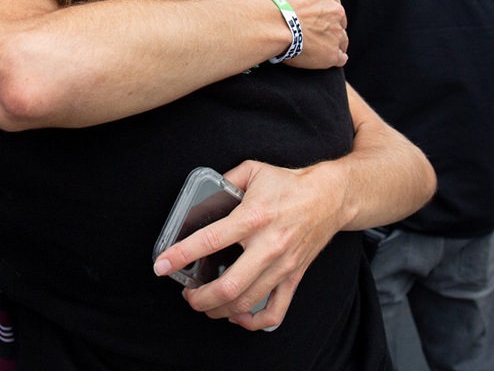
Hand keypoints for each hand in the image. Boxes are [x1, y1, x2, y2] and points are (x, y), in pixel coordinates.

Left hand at [152, 159, 348, 331]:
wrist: (331, 196)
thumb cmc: (290, 183)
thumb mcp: (253, 170)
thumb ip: (225, 180)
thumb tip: (202, 193)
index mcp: (253, 217)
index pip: (210, 241)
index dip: (181, 255)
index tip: (162, 265)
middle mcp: (268, 246)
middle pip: (229, 285)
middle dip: (200, 297)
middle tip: (186, 294)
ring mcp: (283, 266)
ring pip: (247, 302)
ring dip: (219, 310)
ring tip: (204, 304)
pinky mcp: (294, 277)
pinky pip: (275, 311)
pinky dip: (253, 322)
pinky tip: (237, 316)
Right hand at [259, 0, 348, 67]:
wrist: (269, 23)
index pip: (330, 2)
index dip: (321, 10)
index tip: (311, 16)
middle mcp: (336, 12)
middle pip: (338, 20)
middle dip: (329, 26)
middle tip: (314, 33)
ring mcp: (336, 34)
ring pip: (341, 39)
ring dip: (333, 43)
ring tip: (320, 48)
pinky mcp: (332, 54)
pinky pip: (340, 58)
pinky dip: (335, 59)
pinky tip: (327, 60)